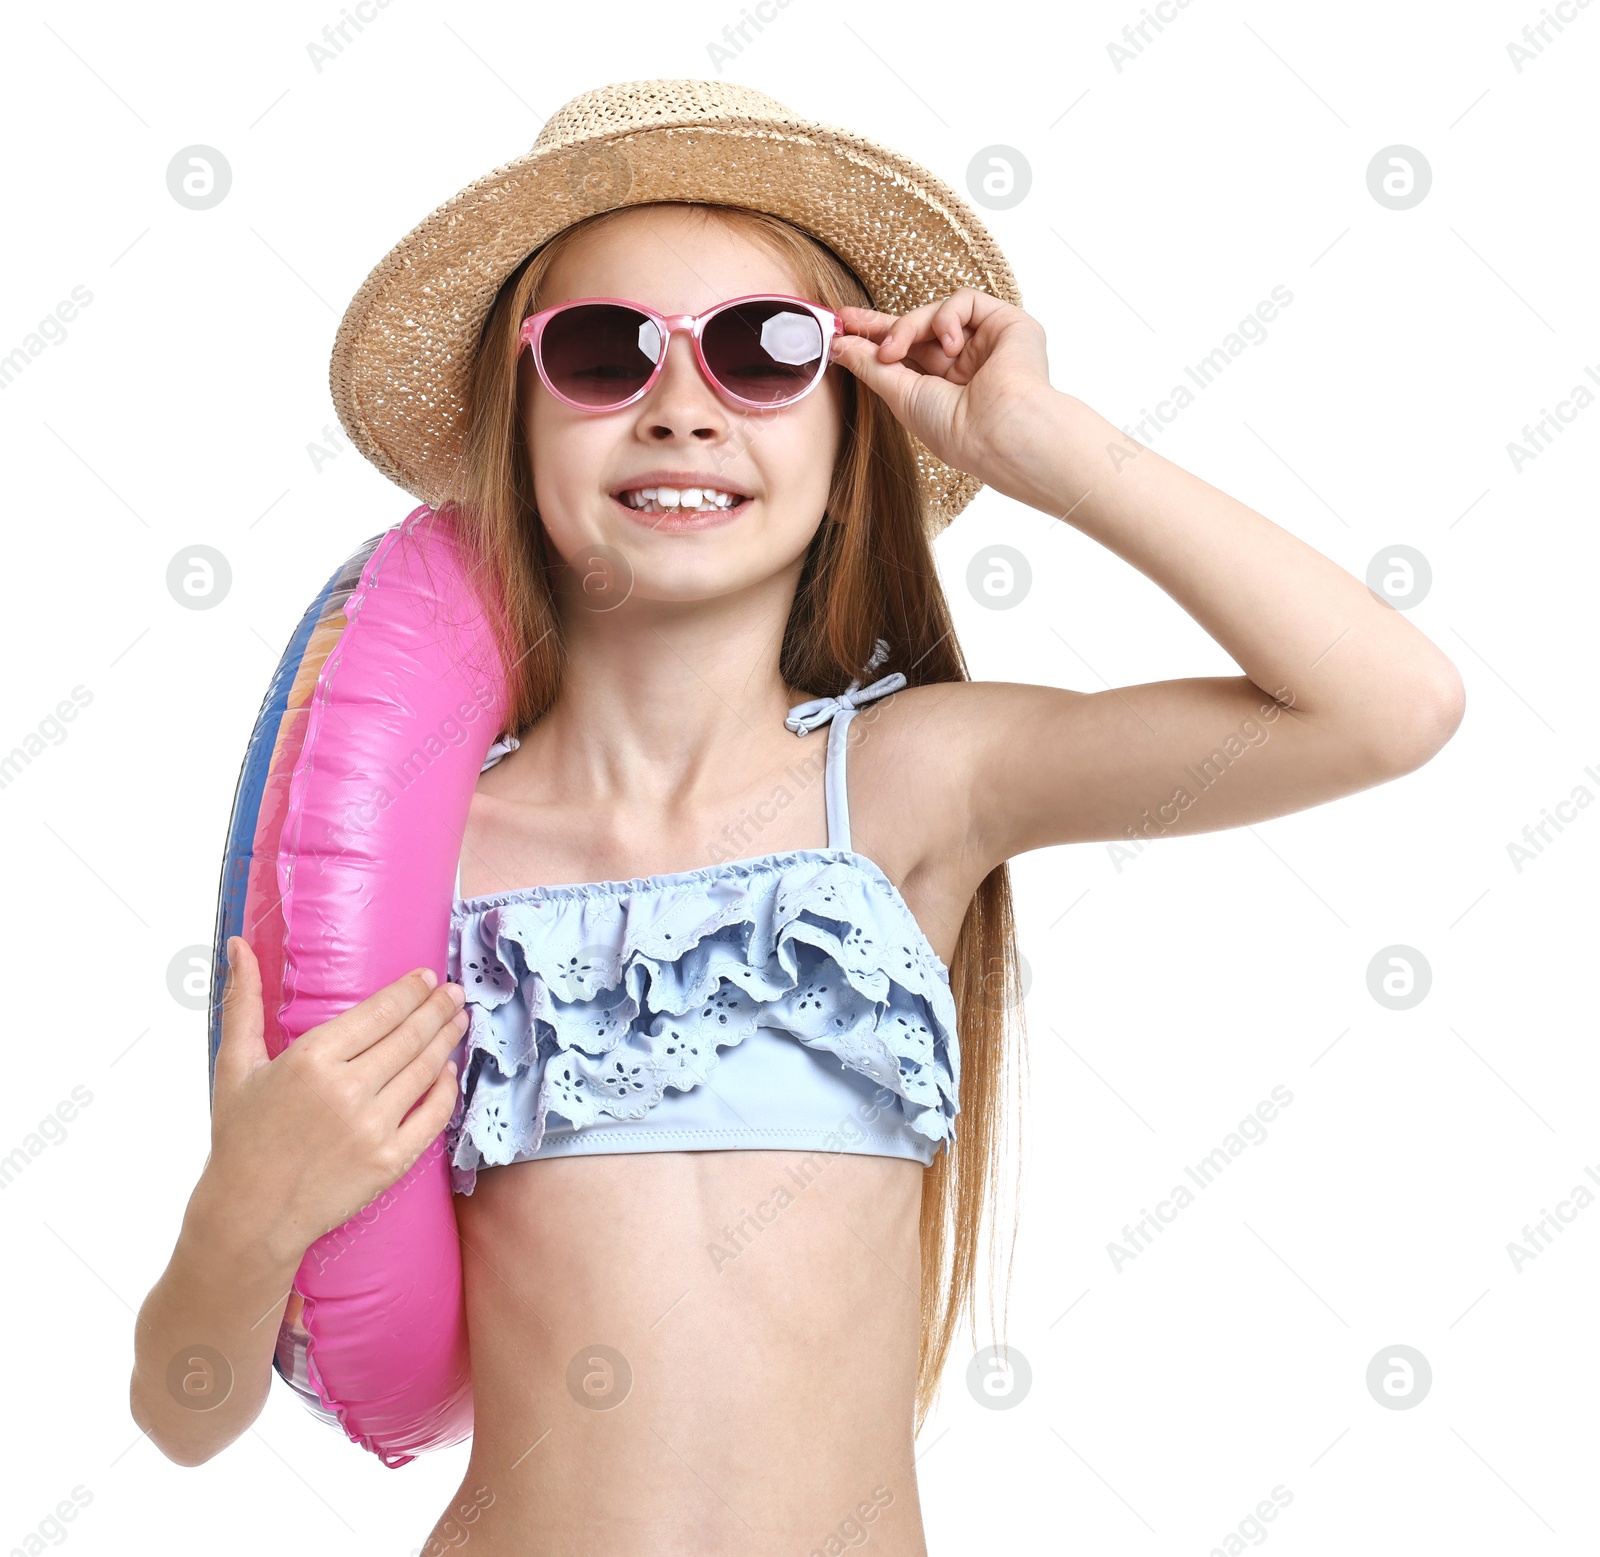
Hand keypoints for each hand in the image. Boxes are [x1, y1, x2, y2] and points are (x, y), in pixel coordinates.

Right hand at [203, 936, 467, 1267]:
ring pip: (425, 1070)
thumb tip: (237, 944)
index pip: (379, 1012)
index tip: (427, 977)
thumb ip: (243, 1001)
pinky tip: (449, 1072)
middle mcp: (347, 1089)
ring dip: (448, 1041)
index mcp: (311, 1059)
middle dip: (439, 1009)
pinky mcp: (389, 1162)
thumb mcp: (235, 1064)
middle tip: (455, 992)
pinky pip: (432, 1117)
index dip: (410, 991)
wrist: (249, 1215)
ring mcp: (372, 1127)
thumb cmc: (240, 1136)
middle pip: (410, 1036)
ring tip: (460, 1020)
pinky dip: (446, 1090)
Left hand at [828, 288, 1058, 498]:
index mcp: (944, 387)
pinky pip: (964, 302)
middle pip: (918, 329)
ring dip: (908, 327)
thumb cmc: (954, 429)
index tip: (843, 330)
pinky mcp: (1005, 324)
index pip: (907, 354)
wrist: (997, 432)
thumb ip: (870, 366)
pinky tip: (951, 345)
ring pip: (935, 314)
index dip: (875, 339)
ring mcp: (985, 343)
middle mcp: (966, 364)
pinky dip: (947, 318)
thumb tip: (840, 347)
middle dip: (882, 324)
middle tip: (850, 320)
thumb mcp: (899, 396)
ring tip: (896, 352)